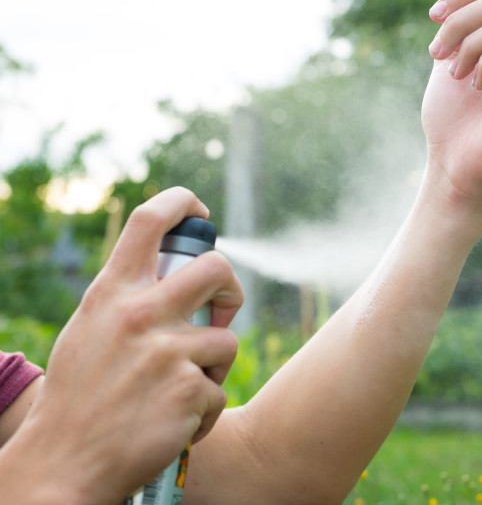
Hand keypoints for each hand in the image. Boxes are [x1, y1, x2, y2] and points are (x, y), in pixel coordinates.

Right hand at [9, 187, 241, 502]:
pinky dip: (205, 410)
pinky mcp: (189, 388)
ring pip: (227, 339)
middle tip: (221, 314)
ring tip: (180, 390)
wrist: (64, 464)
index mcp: (112, 293)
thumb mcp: (91, 329)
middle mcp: (139, 313)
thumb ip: (129, 298)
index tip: (200, 213)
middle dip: (231, 291)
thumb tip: (174, 272)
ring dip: (214, 367)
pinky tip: (175, 422)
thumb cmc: (80, 396)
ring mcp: (166, 350)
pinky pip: (220, 389)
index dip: (183, 204)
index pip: (150, 220)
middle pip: (217, 268)